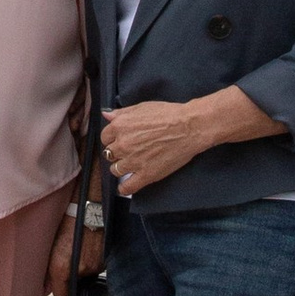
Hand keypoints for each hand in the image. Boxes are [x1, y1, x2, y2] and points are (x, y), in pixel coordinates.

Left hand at [47, 210, 105, 295]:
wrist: (89, 207)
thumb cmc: (68, 220)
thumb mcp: (50, 244)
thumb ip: (47, 270)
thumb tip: (44, 288)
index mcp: (62, 268)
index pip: (61, 295)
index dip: (58, 287)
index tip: (57, 281)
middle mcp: (80, 270)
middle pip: (74, 284)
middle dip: (71, 275)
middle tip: (68, 257)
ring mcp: (94, 266)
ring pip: (86, 274)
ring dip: (82, 266)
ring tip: (79, 249)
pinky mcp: (105, 260)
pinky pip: (96, 267)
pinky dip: (92, 260)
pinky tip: (88, 246)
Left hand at [103, 93, 234, 197]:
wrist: (189, 127)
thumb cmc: (168, 115)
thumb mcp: (142, 107)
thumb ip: (121, 113)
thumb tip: (107, 115)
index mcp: (120, 126)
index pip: (105, 137)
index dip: (112, 139)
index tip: (119, 140)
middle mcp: (123, 145)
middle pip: (109, 154)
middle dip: (117, 152)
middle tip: (128, 151)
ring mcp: (133, 161)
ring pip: (115, 170)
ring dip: (121, 167)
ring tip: (131, 164)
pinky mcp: (145, 175)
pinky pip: (127, 187)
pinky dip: (124, 188)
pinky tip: (125, 186)